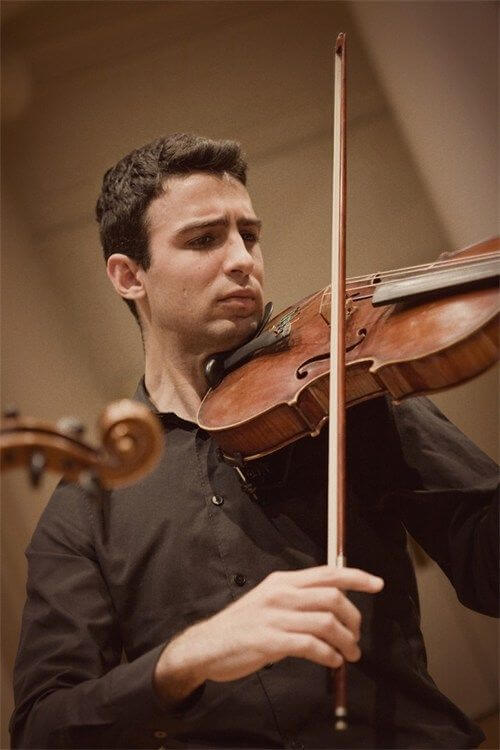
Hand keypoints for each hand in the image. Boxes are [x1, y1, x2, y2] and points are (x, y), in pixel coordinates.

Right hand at [154, 565, 382, 703]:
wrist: (207, 646)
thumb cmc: (243, 626)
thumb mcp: (269, 601)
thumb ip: (298, 600)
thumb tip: (334, 607)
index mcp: (283, 581)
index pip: (327, 572)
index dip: (356, 577)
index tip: (377, 584)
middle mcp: (281, 593)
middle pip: (332, 597)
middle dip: (353, 619)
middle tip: (356, 637)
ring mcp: (275, 616)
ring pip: (326, 622)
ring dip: (346, 642)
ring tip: (349, 655)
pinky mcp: (270, 641)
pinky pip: (311, 645)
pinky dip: (329, 655)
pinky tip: (332, 662)